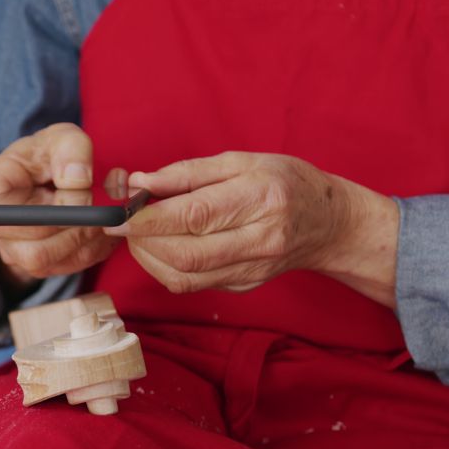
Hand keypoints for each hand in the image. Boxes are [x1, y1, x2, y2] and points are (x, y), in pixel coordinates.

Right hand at [0, 123, 123, 286]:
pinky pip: (76, 264)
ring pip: (54, 261)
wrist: (48, 174)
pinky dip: (99, 243)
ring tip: (107, 206)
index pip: (1, 219)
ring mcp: (20, 252)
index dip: (45, 212)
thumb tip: (77, 180)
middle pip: (34, 249)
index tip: (79, 185)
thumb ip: (70, 148)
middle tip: (101, 197)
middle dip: (76, 226)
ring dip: (90, 236)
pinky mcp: (46, 264)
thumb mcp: (59, 136)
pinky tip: (105, 220)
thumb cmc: (48, 155)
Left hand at [104, 152, 398, 306]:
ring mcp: (252, 269)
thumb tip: (140, 181)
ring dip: (149, 258)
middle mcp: (260, 239)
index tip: (119, 216)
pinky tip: (160, 249)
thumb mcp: (241, 161)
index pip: (194, 215)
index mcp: (261, 198)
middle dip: (143, 242)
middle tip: (124, 225)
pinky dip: (165, 269)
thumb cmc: (284, 183)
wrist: (328, 223)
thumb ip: (188, 172)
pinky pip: (192, 285)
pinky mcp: (243, 287)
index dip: (149, 219)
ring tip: (139, 236)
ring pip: (184, 276)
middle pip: (185, 253)